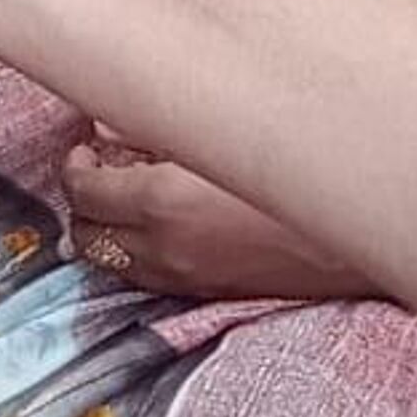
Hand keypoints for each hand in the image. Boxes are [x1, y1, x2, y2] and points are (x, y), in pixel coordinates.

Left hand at [64, 133, 373, 301]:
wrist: (342, 238)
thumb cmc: (284, 179)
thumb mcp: (212, 142)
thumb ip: (152, 131)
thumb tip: (108, 125)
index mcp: (158, 202)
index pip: (81, 191)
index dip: (73, 166)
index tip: (84, 148)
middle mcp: (159, 247)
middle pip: (84, 234)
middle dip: (82, 201)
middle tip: (97, 169)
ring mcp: (178, 276)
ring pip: (107, 263)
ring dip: (103, 230)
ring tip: (121, 197)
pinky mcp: (199, 292)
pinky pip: (141, 276)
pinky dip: (130, 253)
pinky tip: (151, 226)